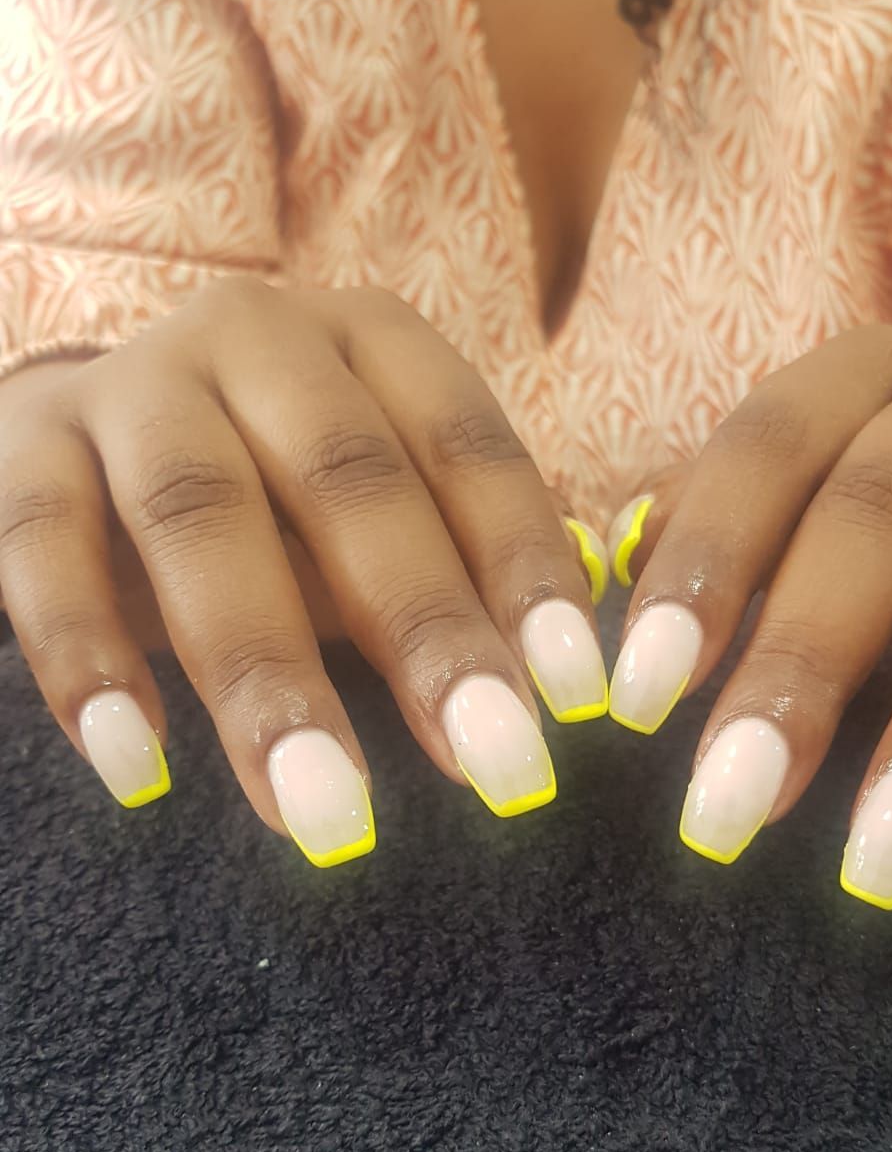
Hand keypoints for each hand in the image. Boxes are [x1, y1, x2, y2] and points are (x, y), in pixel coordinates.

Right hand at [0, 281, 610, 864]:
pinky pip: (41, 548)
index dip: (524, 572)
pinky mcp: (20, 446)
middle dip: (427, 634)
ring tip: (323, 813)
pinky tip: (139, 769)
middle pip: (349, 480)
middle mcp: (255, 338)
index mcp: (369, 341)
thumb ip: (446, 579)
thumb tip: (546, 700)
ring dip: (264, 674)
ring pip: (199, 517)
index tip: (576, 700)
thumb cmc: (269, 492)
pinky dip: (87, 660)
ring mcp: (130, 385)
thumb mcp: (366, 517)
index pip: (467, 450)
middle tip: (493, 771)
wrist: (77, 429)